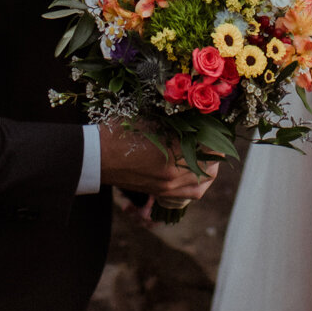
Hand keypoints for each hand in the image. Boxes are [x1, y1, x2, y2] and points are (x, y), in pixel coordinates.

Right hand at [98, 122, 219, 214]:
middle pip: (210, 167)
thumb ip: (174, 119)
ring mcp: (167, 188)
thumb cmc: (119, 132)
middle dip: (216, 153)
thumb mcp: (148, 118)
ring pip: (201, 185)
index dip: (216, 134)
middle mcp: (174, 175)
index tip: (216, 124)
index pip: (209, 146)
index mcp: (173, 153)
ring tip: (207, 156)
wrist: (95, 157)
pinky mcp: (159, 193)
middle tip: (214, 139)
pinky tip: (193, 171)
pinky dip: (196, 184)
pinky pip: (188, 194)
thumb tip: (196, 115)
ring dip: (208, 171)